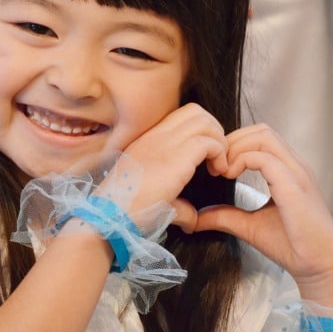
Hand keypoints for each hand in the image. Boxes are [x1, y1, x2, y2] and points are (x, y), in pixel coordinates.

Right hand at [111, 103, 228, 212]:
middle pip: (196, 112)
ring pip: (205, 121)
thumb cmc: (127, 209)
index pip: (180, 117)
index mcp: (148, 140)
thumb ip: (178, 204)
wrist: (112, 213)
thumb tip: (193, 220)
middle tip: (216, 156)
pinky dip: (221, 153)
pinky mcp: (177, 156)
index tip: (204, 156)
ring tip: (218, 165)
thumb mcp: (154, 198)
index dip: (199, 130)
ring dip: (219, 141)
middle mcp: (156, 136)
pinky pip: (209, 141)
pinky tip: (218, 172)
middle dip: (214, 130)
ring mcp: (165, 143)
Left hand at [190, 124, 332, 309]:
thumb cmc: (292, 246)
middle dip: (232, 141)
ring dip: (236, 148)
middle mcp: (294, 166)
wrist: (320, 268)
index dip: (234, 144)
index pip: (260, 137)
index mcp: (287, 170)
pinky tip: (230, 177)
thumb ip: (225, 216)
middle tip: (215, 166)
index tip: (216, 167)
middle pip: (261, 130)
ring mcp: (297, 174)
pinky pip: (267, 159)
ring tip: (222, 171)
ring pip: (264, 136)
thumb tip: (198, 217)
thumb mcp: (249, 226)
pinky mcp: (295, 188)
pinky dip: (243, 161)